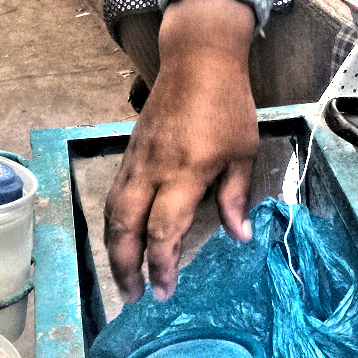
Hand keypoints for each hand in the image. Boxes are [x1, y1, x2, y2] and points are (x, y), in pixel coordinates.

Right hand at [104, 0, 258, 301]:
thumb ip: (236, 198)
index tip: (165, 291)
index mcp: (185, 172)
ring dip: (114, 249)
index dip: (161, 264)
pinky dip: (113, 225)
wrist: (198, 59)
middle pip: (125, 226)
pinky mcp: (130, 154)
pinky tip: (121, 243)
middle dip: (125, 266)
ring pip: (113, 212)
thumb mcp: (244, 154)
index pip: (162, 229)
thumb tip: (240, 237)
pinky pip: (114, 196)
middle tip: (133, 297)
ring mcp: (136, 161)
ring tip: (124, 279)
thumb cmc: (228, 106)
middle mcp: (153, 169)